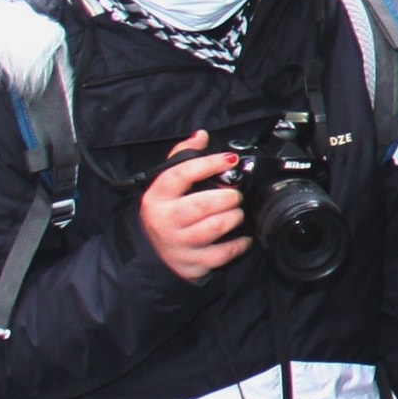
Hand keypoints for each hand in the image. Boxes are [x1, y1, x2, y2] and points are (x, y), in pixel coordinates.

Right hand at [138, 131, 248, 283]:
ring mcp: (178, 244)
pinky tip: (243, 237)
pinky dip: (239, 244)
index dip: (208, 164)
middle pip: (201, 204)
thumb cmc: (167, 213)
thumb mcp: (167, 186)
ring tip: (236, 213)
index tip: (230, 160)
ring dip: (233, 218)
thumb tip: (201, 135)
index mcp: (157, 197)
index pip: (180, 175)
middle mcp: (164, 221)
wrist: (154, 255)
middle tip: (234, 196)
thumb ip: (182, 158)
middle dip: (227, 197)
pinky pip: (223, 253)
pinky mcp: (192, 263)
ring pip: (214, 228)